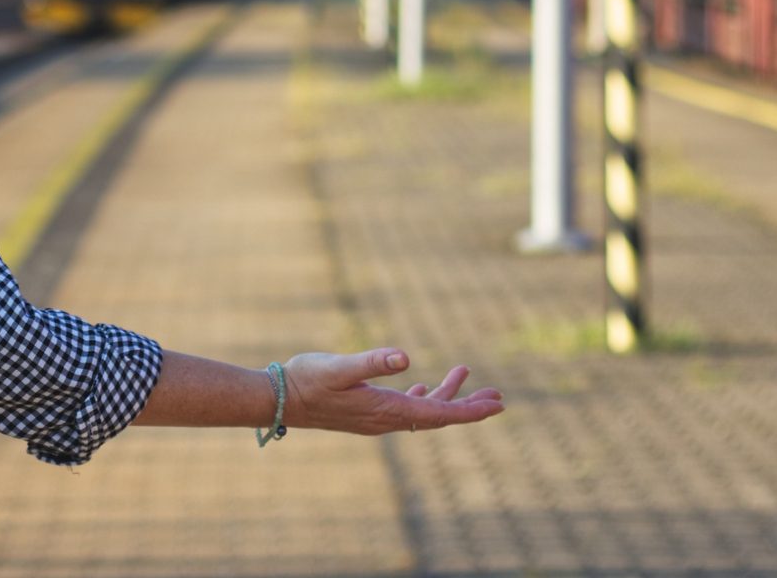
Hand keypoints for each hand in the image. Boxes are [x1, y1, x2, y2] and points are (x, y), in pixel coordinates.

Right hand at [281, 348, 502, 435]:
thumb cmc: (306, 380)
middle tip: (498, 397)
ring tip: (464, 374)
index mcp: (386, 409)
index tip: (497, 404)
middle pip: (437, 415)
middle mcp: (385, 419)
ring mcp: (375, 418)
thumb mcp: (339, 367)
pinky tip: (422, 386)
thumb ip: (371, 362)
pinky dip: (421, 397)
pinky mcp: (365, 412)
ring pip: (422, 410)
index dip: (470, 410)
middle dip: (468, 406)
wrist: (277, 399)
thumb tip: (404, 357)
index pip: (439, 413)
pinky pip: (404, 408)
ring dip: (445, 395)